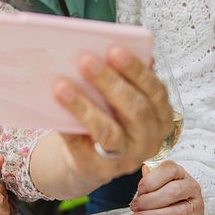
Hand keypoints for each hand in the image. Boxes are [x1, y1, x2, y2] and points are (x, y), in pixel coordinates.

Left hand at [52, 46, 171, 181]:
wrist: (90, 159)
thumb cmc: (109, 118)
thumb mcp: (122, 100)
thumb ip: (124, 77)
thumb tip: (110, 44)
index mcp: (160, 116)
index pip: (155, 91)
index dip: (136, 70)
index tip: (114, 49)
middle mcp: (149, 139)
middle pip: (134, 110)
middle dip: (109, 82)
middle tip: (85, 60)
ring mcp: (126, 159)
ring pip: (109, 132)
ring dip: (84, 106)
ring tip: (61, 85)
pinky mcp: (99, 171)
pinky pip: (82, 148)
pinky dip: (68, 128)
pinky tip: (53, 111)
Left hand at [129, 162, 203, 214]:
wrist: (179, 203)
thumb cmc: (163, 190)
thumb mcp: (155, 180)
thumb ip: (150, 177)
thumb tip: (145, 171)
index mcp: (180, 172)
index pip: (169, 170)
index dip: (152, 180)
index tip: (140, 190)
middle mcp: (191, 186)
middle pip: (173, 192)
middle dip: (150, 201)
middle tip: (135, 207)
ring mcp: (196, 204)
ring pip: (179, 211)